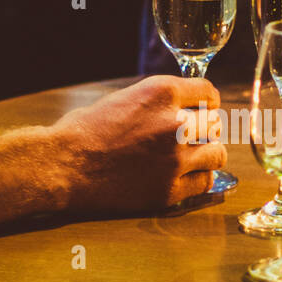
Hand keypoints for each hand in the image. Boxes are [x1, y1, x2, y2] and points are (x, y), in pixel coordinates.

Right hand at [51, 75, 226, 212]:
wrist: (64, 165)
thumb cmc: (85, 130)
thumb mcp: (125, 98)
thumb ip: (159, 102)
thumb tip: (185, 107)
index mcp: (162, 93)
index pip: (209, 93)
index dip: (207, 102)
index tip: (204, 110)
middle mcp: (175, 123)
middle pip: (215, 123)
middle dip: (205, 129)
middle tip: (193, 137)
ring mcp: (175, 159)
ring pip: (217, 154)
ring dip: (208, 154)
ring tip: (194, 157)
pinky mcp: (169, 189)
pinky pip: (205, 182)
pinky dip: (199, 179)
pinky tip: (185, 176)